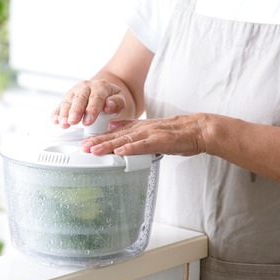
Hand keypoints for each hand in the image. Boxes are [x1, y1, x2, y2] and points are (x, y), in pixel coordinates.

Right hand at [52, 79, 126, 127]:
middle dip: (75, 111)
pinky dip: (56, 113)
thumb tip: (109, 105)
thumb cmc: (111, 98)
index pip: (96, 98)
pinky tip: (55, 120)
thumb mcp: (120, 99)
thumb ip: (117, 102)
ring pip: (68, 101)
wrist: (102, 90)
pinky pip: (60, 105)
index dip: (91, 110)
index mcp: (100, 86)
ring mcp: (74, 92)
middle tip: (73, 122)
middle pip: (79, 98)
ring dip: (64, 113)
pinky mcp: (67, 98)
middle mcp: (85, 87)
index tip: (88, 121)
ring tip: (63, 124)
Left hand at [79, 114, 208, 156]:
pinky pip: (143, 145)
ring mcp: (151, 135)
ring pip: (126, 140)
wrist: (198, 129)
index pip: (116, 132)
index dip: (99, 137)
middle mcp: (142, 129)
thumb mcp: (152, 128)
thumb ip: (133, 128)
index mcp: (140, 127)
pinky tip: (120, 152)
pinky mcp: (160, 141)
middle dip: (98, 142)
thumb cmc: (178, 133)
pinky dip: (131, 148)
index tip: (84, 143)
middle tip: (82, 148)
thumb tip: (114, 127)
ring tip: (94, 150)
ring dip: (109, 145)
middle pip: (116, 136)